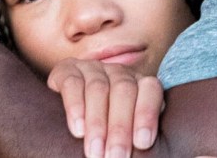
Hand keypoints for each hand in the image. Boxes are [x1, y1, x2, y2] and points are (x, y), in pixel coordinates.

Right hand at [47, 58, 163, 157]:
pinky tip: (77, 130)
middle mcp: (118, 71)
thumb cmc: (107, 133)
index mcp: (139, 83)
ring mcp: (92, 67)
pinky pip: (72, 83)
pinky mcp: (66, 69)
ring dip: (97, 123)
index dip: (147, 114)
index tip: (143, 143)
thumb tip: (145, 153)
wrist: (69, 118)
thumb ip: (136, 137)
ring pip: (98, 88)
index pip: (150, 89)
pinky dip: (75, 107)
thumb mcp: (126, 132)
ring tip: (95, 152)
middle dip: (120, 126)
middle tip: (116, 156)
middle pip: (123, 90)